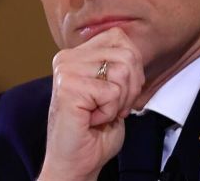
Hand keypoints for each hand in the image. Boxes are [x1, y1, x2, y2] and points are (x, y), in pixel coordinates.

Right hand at [38, 28, 144, 180]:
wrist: (75, 163)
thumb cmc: (94, 131)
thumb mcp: (112, 89)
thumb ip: (119, 65)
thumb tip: (134, 49)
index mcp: (75, 54)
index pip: (119, 36)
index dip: (132, 66)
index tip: (119, 92)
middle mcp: (66, 58)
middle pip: (126, 54)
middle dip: (130, 87)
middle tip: (112, 107)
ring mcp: (66, 71)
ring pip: (122, 71)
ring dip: (119, 100)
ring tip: (100, 112)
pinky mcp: (69, 88)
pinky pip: (112, 92)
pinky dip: (110, 112)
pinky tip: (93, 119)